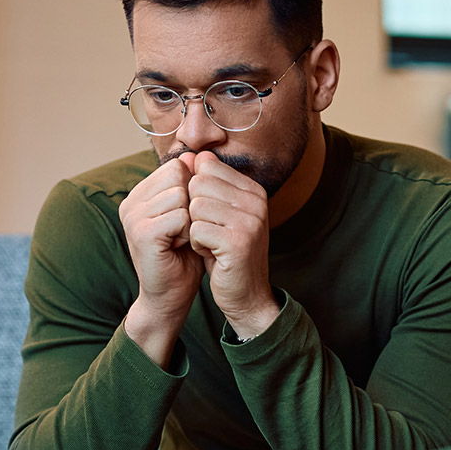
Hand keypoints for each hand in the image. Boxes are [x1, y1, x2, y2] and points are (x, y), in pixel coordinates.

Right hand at [119, 153, 204, 362]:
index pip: (176, 167)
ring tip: (183, 239)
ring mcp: (132, 217)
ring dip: (192, 220)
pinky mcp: (142, 233)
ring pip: (181, 195)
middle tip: (186, 230)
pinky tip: (181, 247)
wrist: (171, 295)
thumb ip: (191, 186)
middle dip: (193, 204)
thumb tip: (198, 155)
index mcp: (140, 194)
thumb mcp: (190, 215)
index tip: (188, 217)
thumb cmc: (184, 256)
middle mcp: (131, 202)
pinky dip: (189, 232)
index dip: (192, 191)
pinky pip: (180, 216)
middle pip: (178, 177)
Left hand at [186, 151, 279, 338]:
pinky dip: (196, 245)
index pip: (206, 168)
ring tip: (212, 243)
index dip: (197, 194)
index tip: (212, 216)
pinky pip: (195, 229)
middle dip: (194, 212)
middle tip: (211, 232)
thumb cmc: (227, 252)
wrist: (246, 294)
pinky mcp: (238, 241)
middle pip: (198, 185)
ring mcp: (250, 221)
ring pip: (194, 207)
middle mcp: (256, 201)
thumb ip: (208, 185)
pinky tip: (212, 255)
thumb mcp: (220, 213)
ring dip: (194, 229)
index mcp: (254, 190)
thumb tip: (193, 155)